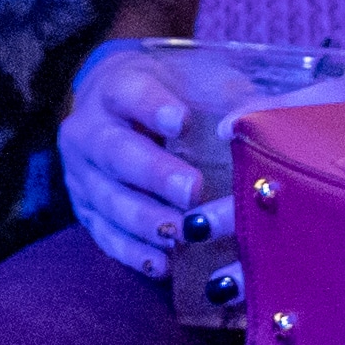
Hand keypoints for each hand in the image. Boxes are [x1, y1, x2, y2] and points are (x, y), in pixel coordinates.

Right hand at [60, 35, 247, 277]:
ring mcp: (81, 175)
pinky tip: (162, 264)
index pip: (129, 93)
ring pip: (108, 199)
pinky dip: (133, 252)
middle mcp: (89, 131)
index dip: (153, 108)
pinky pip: (104, 236)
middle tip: (192, 191)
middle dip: (154, 174)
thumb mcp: (197, 80)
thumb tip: (262, 123)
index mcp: (115, 88)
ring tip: (181, 233)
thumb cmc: (173, 94)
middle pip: (115, 152)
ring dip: (146, 221)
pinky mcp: (86, 212)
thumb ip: (228, 98)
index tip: (182, 120)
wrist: (118, 111)